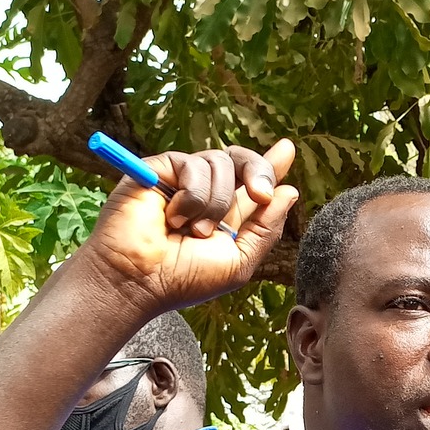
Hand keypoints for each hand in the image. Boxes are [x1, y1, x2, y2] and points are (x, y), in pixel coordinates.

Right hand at [77, 141, 298, 314]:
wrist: (140, 280)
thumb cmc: (184, 279)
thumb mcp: (238, 261)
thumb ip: (266, 228)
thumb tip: (290, 192)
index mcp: (225, 215)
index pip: (251, 182)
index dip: (270, 165)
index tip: (287, 148)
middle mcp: (204, 193)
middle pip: (241, 161)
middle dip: (259, 171)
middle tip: (260, 194)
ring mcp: (181, 179)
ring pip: (220, 163)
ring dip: (215, 203)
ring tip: (193, 231)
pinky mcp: (159, 168)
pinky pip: (193, 165)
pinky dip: (192, 196)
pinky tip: (174, 218)